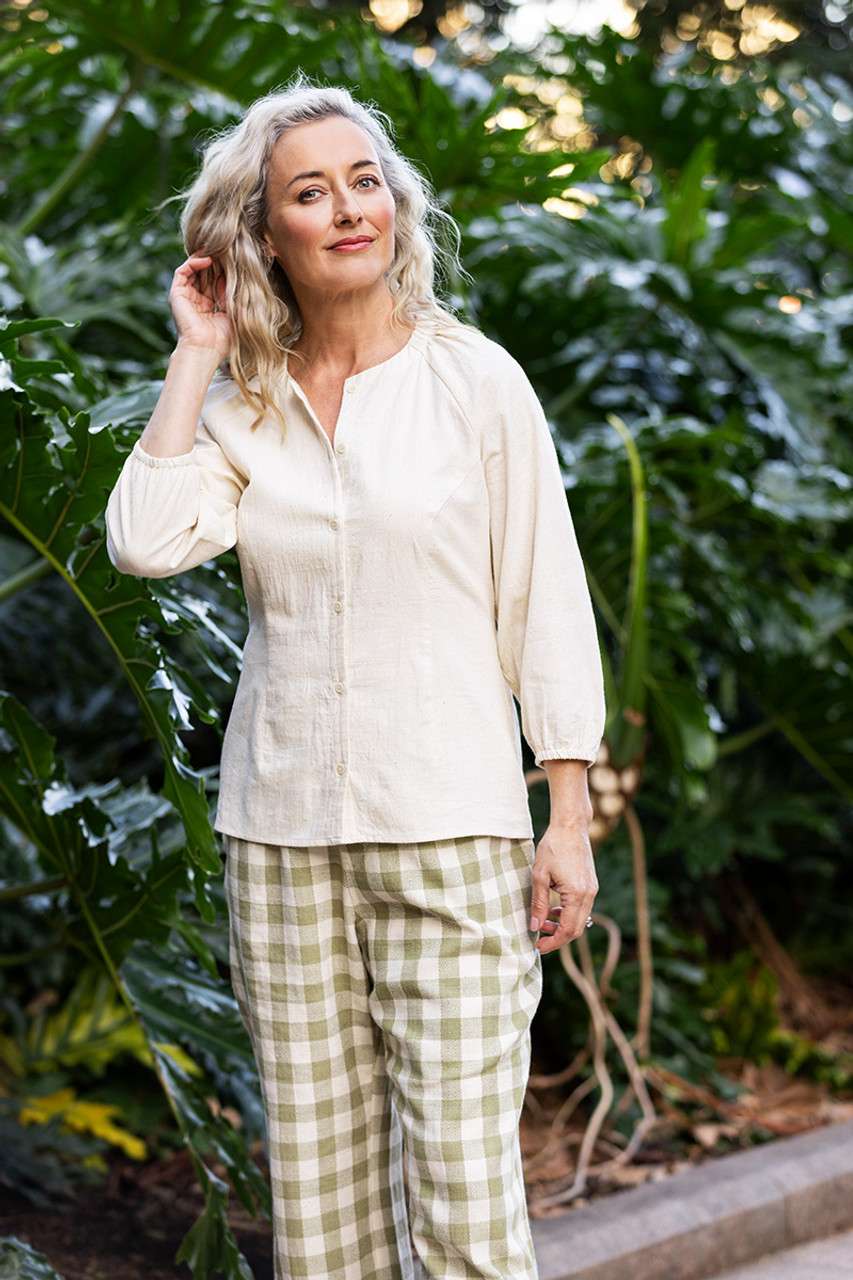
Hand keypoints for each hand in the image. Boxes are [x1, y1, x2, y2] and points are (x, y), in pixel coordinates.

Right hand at [169, 254, 231, 359]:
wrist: (205, 349)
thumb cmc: (222, 340)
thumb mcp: (233, 313)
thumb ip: (233, 295)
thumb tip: (237, 276)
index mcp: (209, 306)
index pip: (215, 281)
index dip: (224, 270)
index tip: (235, 260)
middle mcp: (196, 300)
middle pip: (204, 274)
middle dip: (216, 262)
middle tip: (227, 250)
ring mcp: (185, 296)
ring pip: (193, 270)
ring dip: (205, 259)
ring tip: (218, 250)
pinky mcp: (176, 294)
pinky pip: (182, 272)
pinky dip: (193, 263)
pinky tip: (207, 259)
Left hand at [529, 820, 597, 953]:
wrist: (570, 827)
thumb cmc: (553, 847)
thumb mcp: (539, 876)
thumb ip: (538, 904)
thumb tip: (534, 927)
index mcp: (577, 894)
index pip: (568, 930)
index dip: (553, 942)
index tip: (538, 946)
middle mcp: (589, 894)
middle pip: (577, 929)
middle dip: (558, 937)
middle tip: (538, 937)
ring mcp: (592, 889)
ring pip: (580, 919)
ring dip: (562, 925)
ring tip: (542, 922)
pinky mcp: (590, 885)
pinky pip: (581, 908)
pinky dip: (568, 914)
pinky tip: (553, 909)